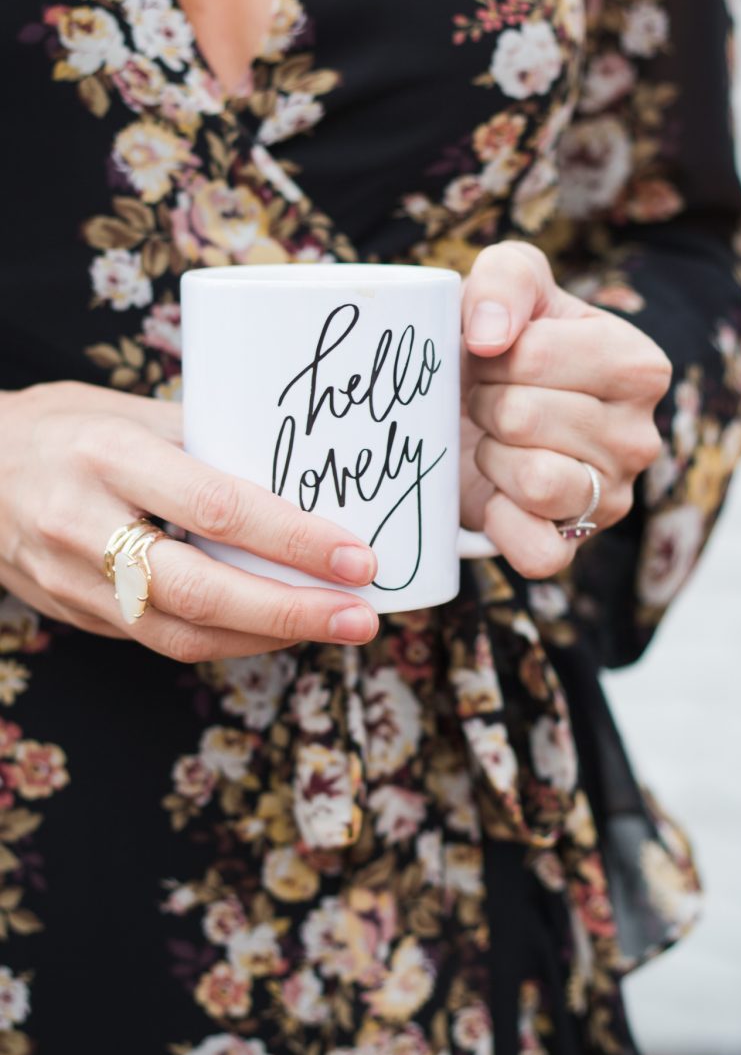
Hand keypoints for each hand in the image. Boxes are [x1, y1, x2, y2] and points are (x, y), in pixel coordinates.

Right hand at [0, 382, 378, 660]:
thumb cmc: (65, 427)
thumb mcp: (132, 412)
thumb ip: (209, 444)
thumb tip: (305, 476)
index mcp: (108, 456)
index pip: (215, 507)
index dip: (293, 540)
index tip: (357, 556)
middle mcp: (84, 525)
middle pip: (202, 592)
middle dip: (293, 612)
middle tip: (362, 616)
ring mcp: (73, 581)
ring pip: (182, 634)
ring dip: (269, 638)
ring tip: (337, 628)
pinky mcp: (75, 615)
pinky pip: (161, 641)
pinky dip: (228, 641)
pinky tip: (276, 629)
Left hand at [459, 241, 671, 578]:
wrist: (475, 410)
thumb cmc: (501, 345)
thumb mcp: (510, 282)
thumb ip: (507, 278)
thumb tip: (492, 336)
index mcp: (639, 366)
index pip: (535, 354)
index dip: (489, 354)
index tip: (495, 356)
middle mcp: (640, 437)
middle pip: (523, 417)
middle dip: (485, 404)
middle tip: (490, 402)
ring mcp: (614, 499)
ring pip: (534, 482)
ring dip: (491, 458)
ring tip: (496, 442)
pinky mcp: (574, 547)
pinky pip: (536, 551)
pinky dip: (501, 525)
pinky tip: (496, 496)